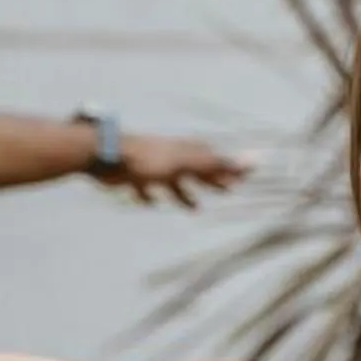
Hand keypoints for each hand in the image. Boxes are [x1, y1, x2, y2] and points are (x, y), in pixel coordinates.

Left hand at [98, 134, 249, 207]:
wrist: (108, 155)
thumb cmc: (149, 160)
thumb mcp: (188, 164)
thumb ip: (218, 164)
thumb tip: (253, 160)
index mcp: (185, 151)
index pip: (213, 158)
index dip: (228, 168)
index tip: (241, 178)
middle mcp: (172, 156)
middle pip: (196, 169)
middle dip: (212, 181)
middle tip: (227, 192)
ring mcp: (153, 165)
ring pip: (174, 181)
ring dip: (185, 194)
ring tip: (195, 209)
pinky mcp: (134, 175)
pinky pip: (145, 187)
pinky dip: (150, 196)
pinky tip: (152, 204)